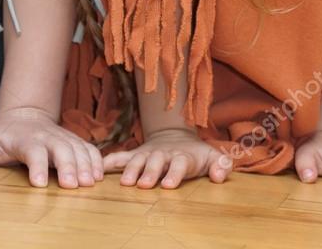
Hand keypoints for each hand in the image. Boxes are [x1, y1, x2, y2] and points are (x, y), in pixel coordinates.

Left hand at [0, 106, 103, 188]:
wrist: (25, 115)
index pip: (33, 150)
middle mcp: (48, 136)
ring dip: (85, 164)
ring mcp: (63, 137)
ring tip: (90, 183)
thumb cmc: (4, 135)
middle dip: (68, 166)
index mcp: (26, 139)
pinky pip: (88, 148)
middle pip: (62, 148)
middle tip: (72, 185)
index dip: (37, 166)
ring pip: (78, 148)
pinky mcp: (74, 141)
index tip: (40, 183)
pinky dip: (96, 160)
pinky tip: (100, 175)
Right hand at [103, 127, 231, 188]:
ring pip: (137, 159)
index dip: (175, 173)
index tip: (168, 185)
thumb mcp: (212, 157)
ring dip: (131, 169)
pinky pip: (121, 156)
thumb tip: (219, 175)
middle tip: (144, 185)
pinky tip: (100, 165)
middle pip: (155, 161)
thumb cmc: (196, 154)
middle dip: (149, 172)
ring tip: (124, 182)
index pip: (180, 163)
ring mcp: (148, 153)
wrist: (176, 136)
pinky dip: (111, 160)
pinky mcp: (136, 154)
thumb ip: (221, 166)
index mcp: (182, 156)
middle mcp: (163, 153)